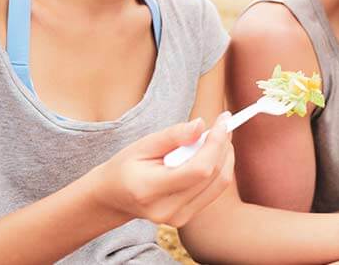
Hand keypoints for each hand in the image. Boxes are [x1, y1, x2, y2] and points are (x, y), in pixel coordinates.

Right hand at [88, 112, 234, 226]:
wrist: (113, 197)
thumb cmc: (126, 167)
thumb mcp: (142, 145)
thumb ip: (173, 136)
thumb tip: (201, 125)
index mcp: (150, 190)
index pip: (199, 169)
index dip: (216, 143)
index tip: (222, 120)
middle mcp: (167, 210)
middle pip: (212, 175)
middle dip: (223, 145)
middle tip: (222, 123)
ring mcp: (178, 218)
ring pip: (219, 183)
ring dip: (225, 156)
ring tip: (217, 136)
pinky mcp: (186, 218)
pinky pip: (214, 190)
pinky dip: (219, 168)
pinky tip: (212, 153)